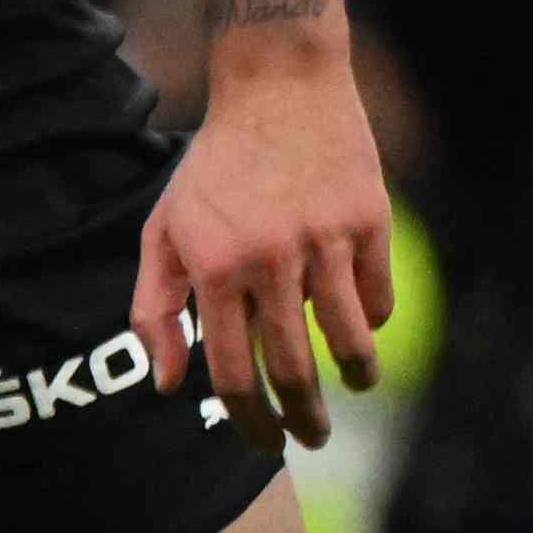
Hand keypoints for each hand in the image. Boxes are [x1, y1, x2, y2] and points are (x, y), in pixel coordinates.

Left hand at [137, 27, 393, 450]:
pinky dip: (371, 322)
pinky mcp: (369, 223)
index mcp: (213, 267)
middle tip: (309, 439)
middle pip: (293, 369)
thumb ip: (155, 308)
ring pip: (350, 342)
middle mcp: (269, 260)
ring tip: (349, 391)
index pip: (231, 372)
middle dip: (303, 419)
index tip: (263, 443)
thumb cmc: (214, 171)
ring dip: (352, 379)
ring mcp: (324, 242)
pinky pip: (378, 298)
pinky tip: (360, 327)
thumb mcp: (163, 231)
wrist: (279, 90)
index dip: (249, 420)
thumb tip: (167, 385)